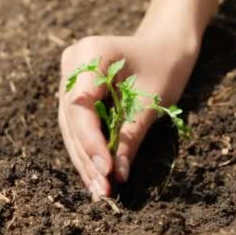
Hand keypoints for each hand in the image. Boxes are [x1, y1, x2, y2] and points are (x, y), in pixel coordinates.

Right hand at [58, 33, 198, 199]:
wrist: (166, 43)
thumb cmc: (165, 64)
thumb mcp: (151, 100)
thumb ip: (131, 135)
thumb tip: (117, 176)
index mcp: (89, 53)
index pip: (81, 107)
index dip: (91, 142)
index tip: (107, 171)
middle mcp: (72, 63)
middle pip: (71, 119)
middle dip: (88, 157)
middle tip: (103, 190)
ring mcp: (69, 76)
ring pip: (71, 126)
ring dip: (85, 159)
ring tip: (100, 190)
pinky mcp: (75, 90)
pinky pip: (77, 124)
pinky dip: (88, 149)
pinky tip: (97, 176)